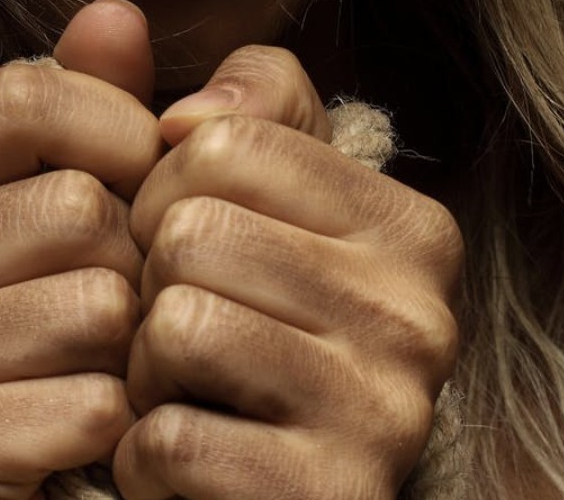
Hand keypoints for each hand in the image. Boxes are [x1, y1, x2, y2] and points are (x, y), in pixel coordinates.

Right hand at [0, 0, 161, 498]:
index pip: (27, 93)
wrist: (35, 469)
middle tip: (111, 304)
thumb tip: (115, 13)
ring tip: (97, 362)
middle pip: (78, 208)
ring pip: (96, 306)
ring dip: (130, 344)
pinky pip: (93, 405)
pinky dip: (118, 420)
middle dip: (131, 261)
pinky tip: (85, 424)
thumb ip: (100, 105)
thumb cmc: (73, 320)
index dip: (118, 127)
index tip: (142, 177)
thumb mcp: (87, 197)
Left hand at [114, 46, 461, 498]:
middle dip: (150, 286)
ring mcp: (386, 414)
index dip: (163, 193)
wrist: (267, 488)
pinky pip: (172, 438)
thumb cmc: (247, 326)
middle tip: (179, 333)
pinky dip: (146, 455)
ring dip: (145, 369)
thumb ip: (234, 113)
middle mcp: (417, 313)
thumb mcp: (259, 206)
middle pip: (193, 234)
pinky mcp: (331, 496)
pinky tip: (185, 463)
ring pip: (178, 325)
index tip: (181, 244)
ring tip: (185, 391)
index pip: (225, 143)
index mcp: (407, 227)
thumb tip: (179, 104)